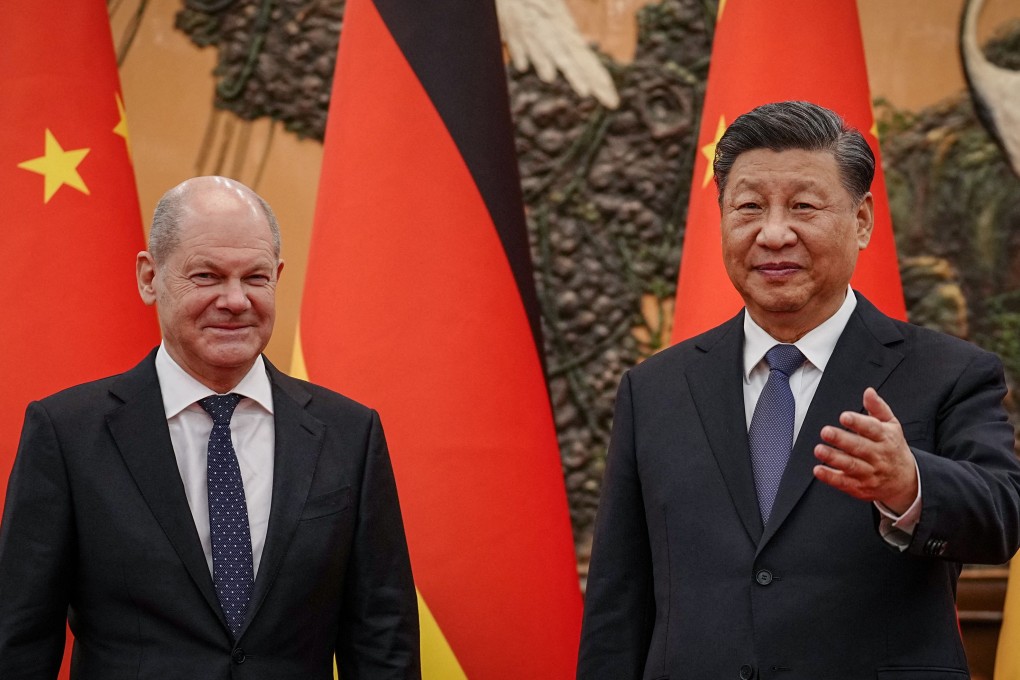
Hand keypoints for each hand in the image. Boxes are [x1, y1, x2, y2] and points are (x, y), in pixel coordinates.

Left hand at [813, 387, 918, 513]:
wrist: (906, 481)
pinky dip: (831, 477)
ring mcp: (870, 473)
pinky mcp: (861, 487)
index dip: (858, 422)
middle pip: (860, 447)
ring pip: (851, 466)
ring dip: (834, 458)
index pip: (872, 429)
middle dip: (842, 439)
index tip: (844, 416)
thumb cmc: (893, 447)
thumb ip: (878, 408)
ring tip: (819, 449)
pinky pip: (845, 483)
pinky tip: (818, 469)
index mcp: (886, 438)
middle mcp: (878, 456)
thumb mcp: (892, 426)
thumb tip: (868, 391)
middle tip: (825, 431)